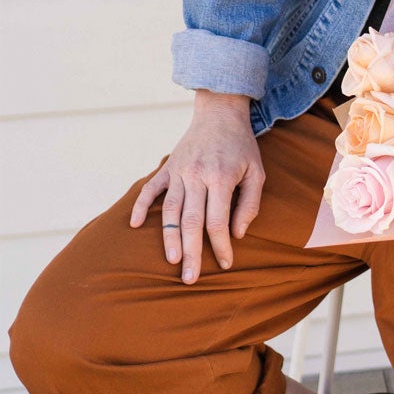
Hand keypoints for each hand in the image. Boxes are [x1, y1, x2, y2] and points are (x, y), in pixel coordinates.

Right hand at [129, 91, 263, 282]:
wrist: (220, 114)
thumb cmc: (243, 147)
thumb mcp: (257, 172)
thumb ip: (249, 203)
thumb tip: (237, 233)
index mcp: (220, 179)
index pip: (217, 221)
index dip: (220, 245)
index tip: (225, 264)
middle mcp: (196, 177)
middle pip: (190, 222)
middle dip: (190, 252)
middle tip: (190, 278)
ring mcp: (178, 172)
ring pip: (169, 210)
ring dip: (168, 237)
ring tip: (171, 260)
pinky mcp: (167, 168)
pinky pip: (150, 190)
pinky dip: (140, 207)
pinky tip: (135, 226)